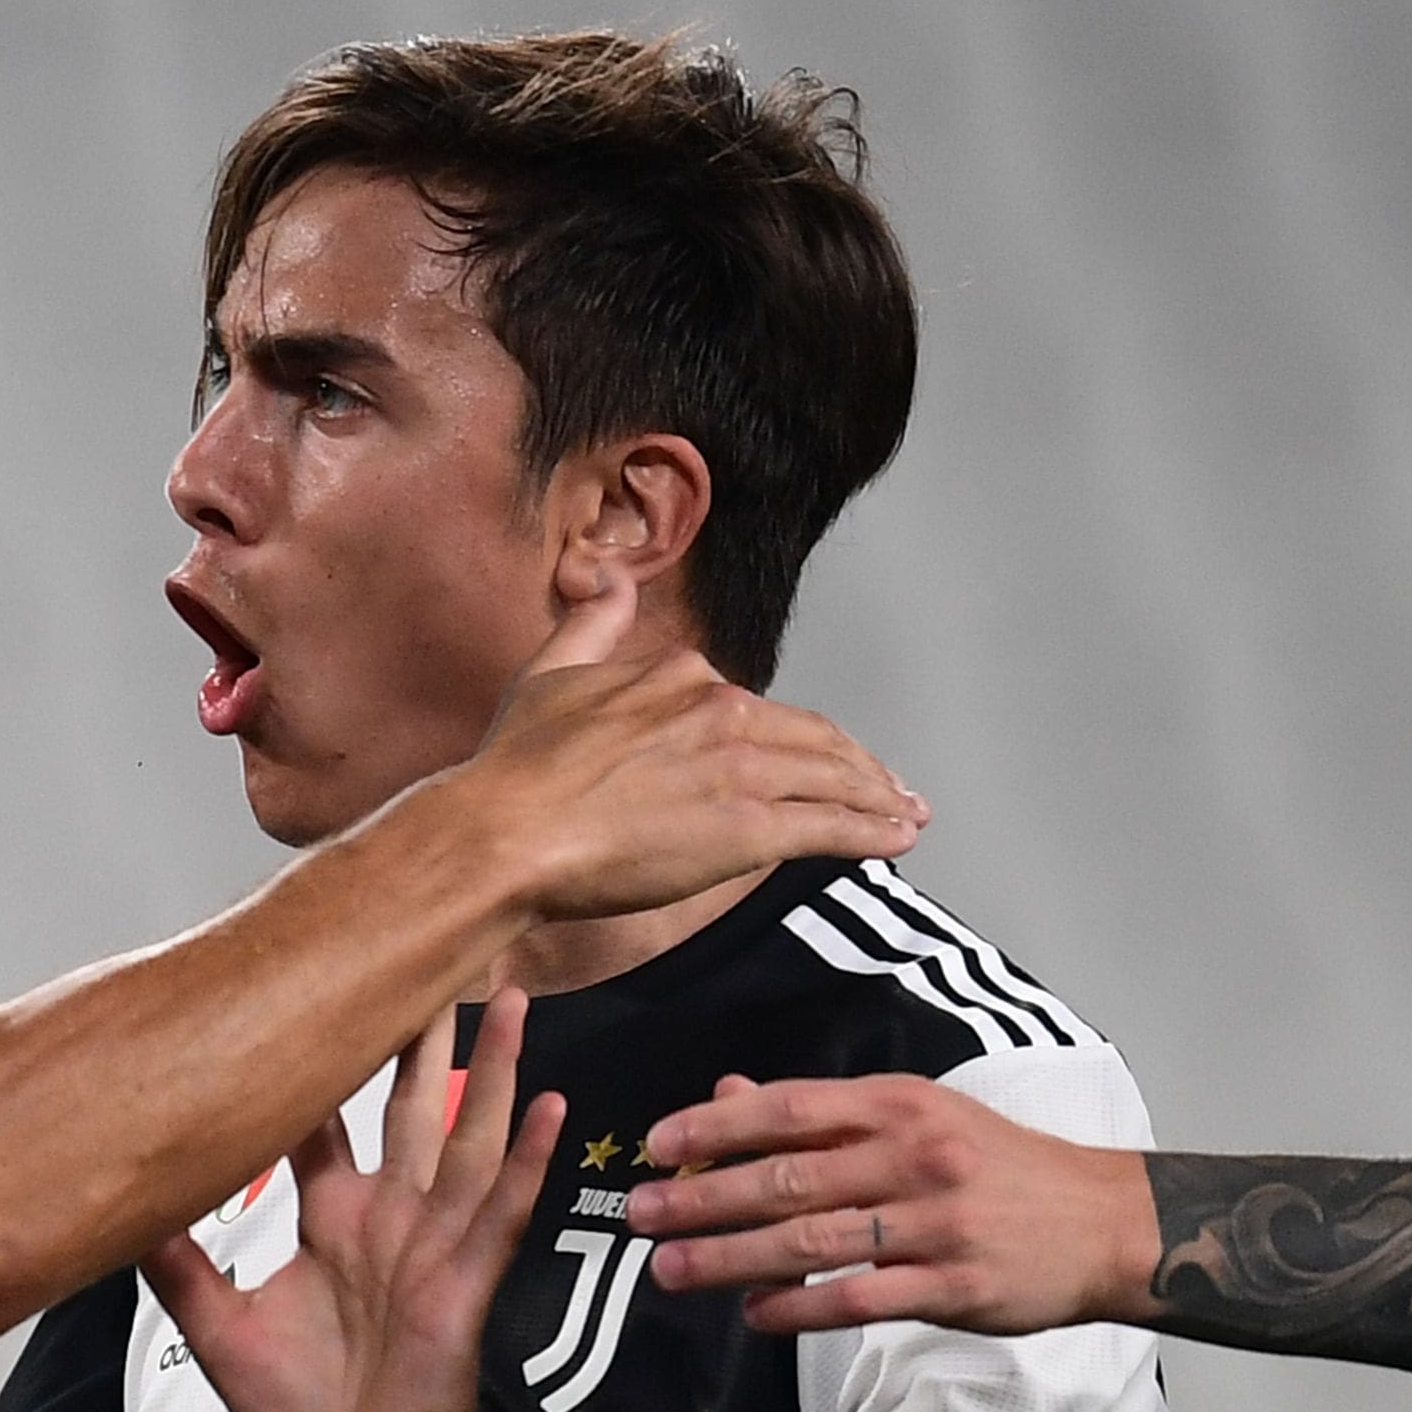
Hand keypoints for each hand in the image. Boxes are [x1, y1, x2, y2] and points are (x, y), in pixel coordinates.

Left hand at [140, 994, 567, 1411]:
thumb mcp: (219, 1330)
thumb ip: (176, 1263)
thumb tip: (115, 1203)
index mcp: (331, 1219)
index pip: (321, 1115)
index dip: (318, 1054)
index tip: (314, 981)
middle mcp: (387, 1219)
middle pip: (408, 1104)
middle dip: (422, 1034)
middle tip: (436, 951)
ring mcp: (432, 1246)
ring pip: (465, 1138)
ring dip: (490, 1070)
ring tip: (509, 997)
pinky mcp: (465, 1284)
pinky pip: (499, 1210)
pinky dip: (523, 1158)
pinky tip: (547, 1103)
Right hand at [458, 576, 928, 920]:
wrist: (507, 829)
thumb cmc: (517, 765)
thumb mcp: (549, 672)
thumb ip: (592, 623)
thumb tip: (608, 576)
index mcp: (680, 674)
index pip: (758, 705)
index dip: (795, 733)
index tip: (815, 754)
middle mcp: (721, 711)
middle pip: (814, 738)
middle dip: (859, 764)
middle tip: (888, 787)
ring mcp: (740, 770)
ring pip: (833, 778)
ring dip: (878, 796)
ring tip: (905, 812)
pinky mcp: (749, 829)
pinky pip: (831, 826)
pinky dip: (873, 829)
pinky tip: (897, 835)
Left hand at [628, 1075, 1156, 1335]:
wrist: (1103, 1222)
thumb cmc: (992, 1163)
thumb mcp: (914, 1114)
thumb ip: (820, 1113)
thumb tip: (724, 1096)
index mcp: (897, 1105)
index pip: (789, 1109)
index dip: (715, 1127)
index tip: (655, 1145)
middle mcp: (913, 1156)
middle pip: (787, 1178)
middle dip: (702, 1198)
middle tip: (638, 1215)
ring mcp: (935, 1223)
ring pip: (812, 1241)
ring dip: (730, 1257)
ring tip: (670, 1269)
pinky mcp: (954, 1285)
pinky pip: (859, 1298)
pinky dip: (799, 1307)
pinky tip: (753, 1314)